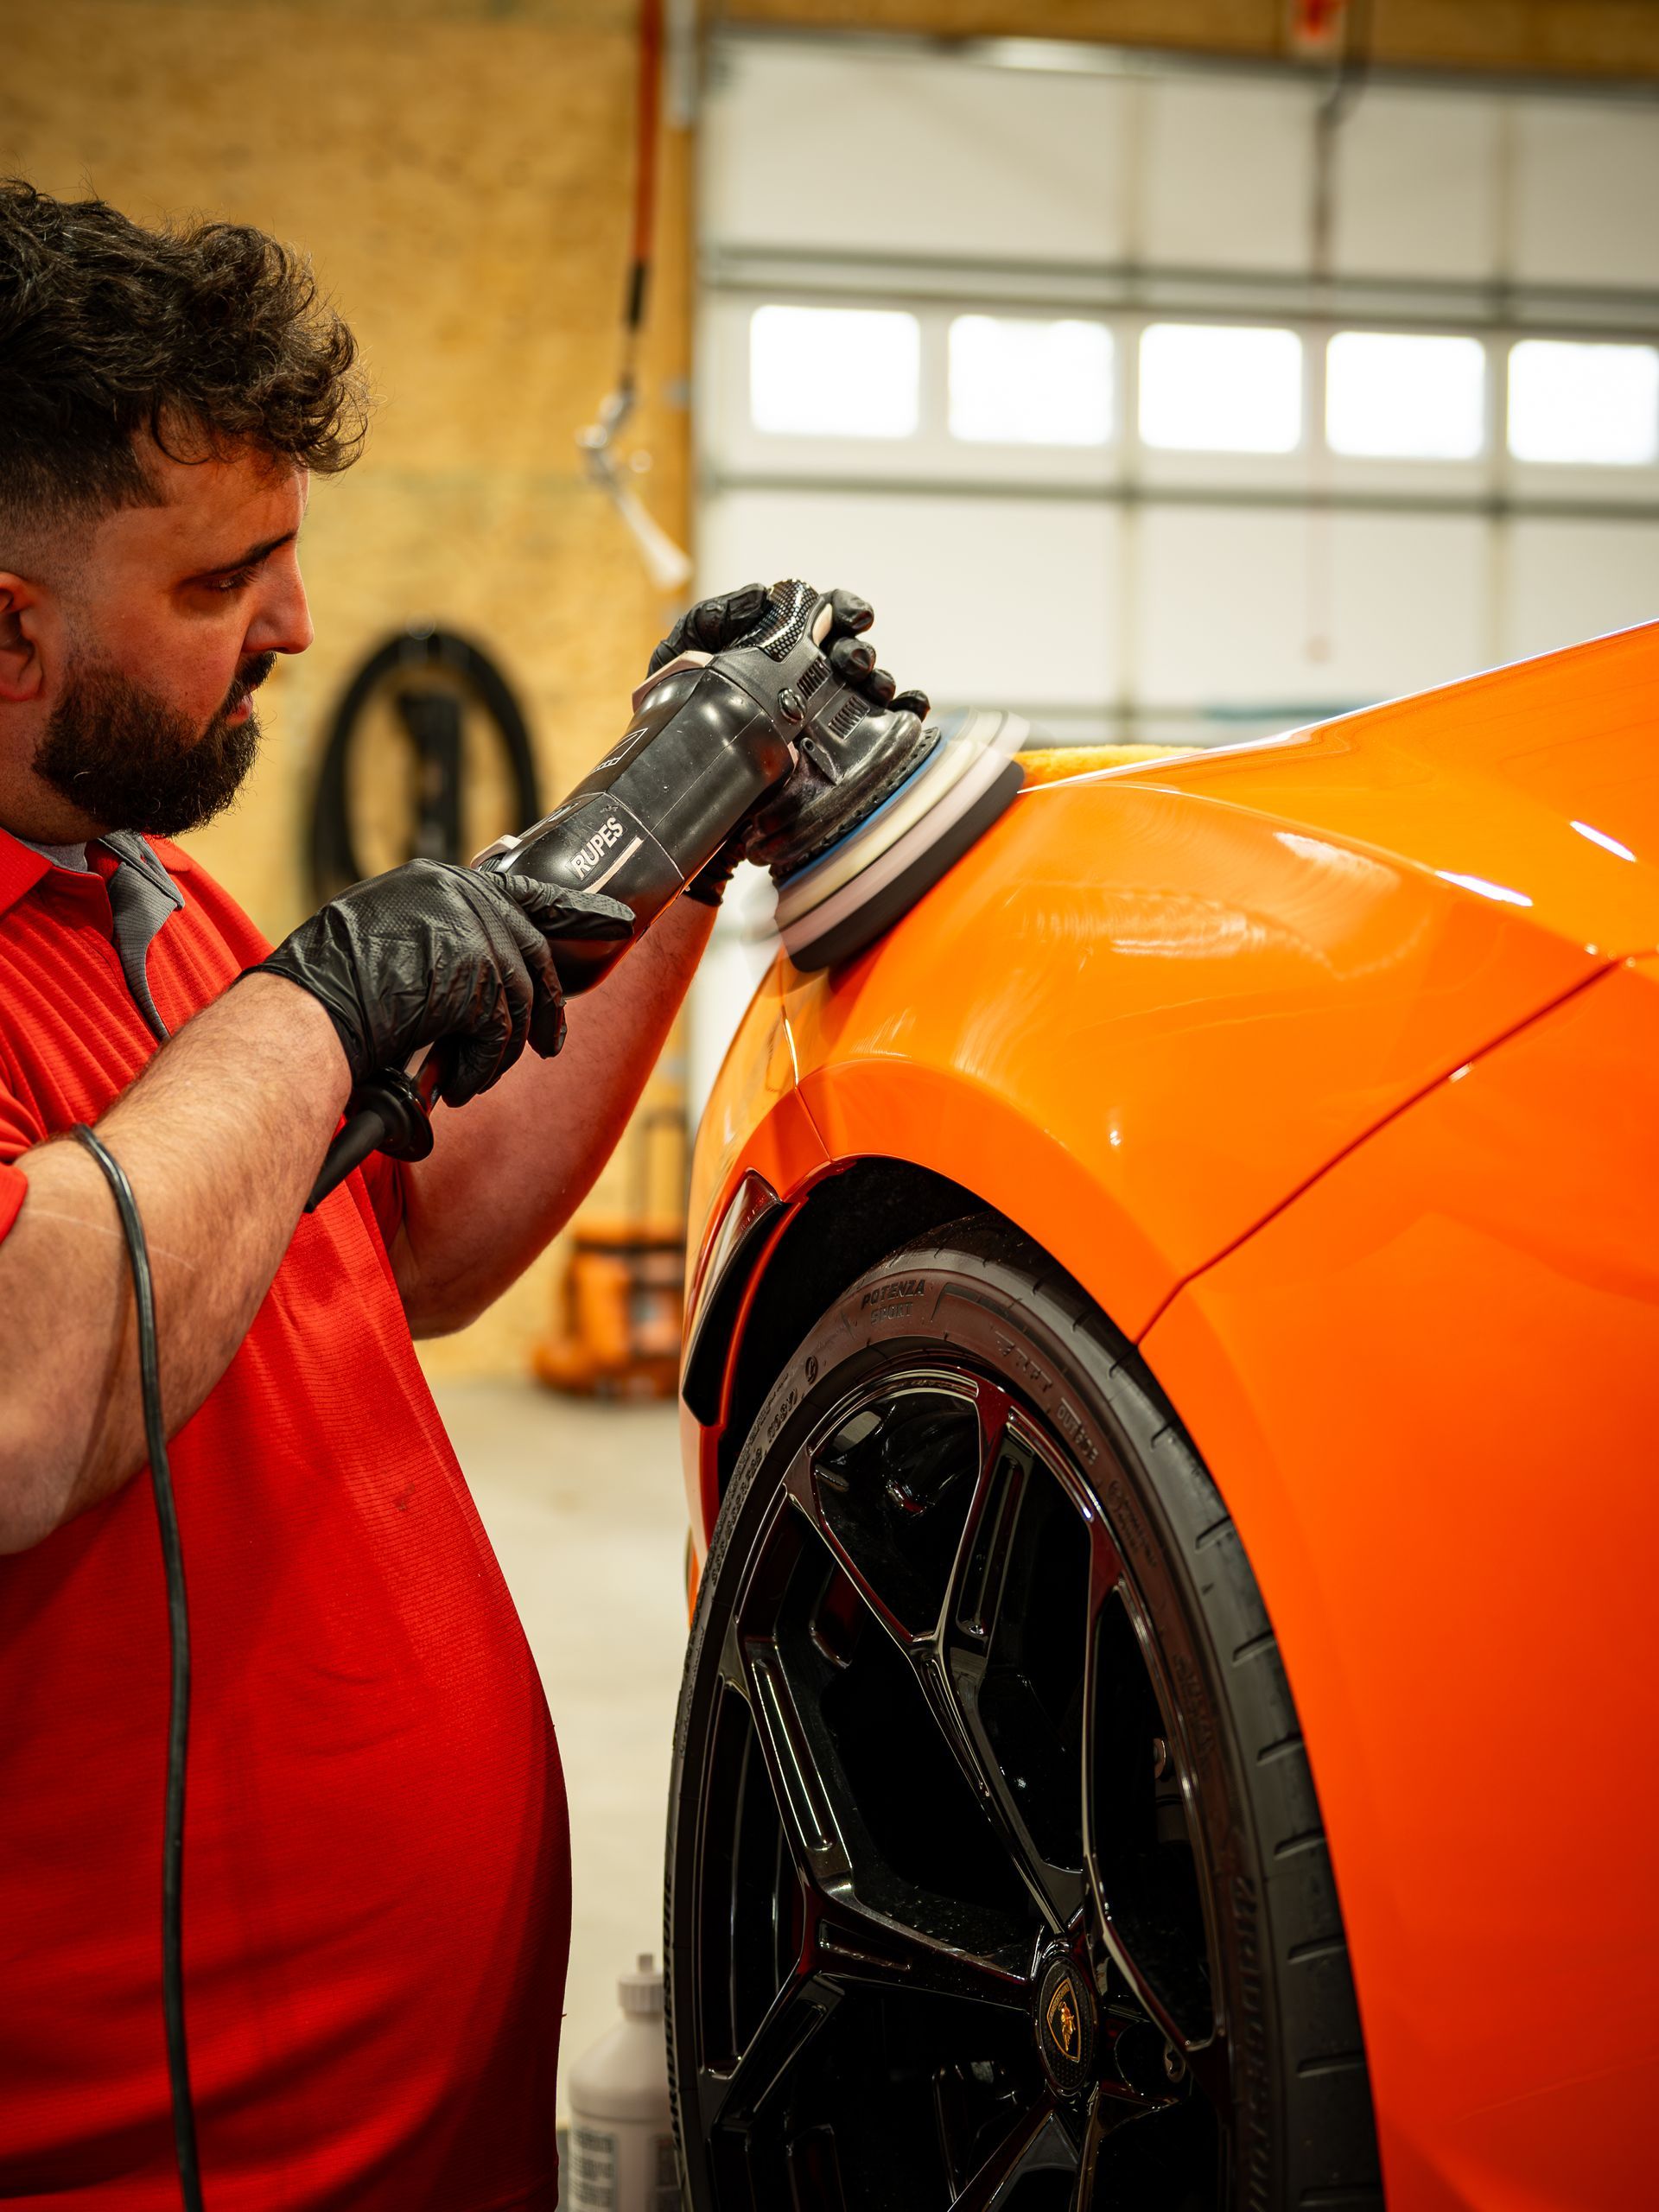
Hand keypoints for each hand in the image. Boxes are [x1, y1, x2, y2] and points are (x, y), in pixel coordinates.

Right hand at [254, 859, 631, 1105]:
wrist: (300, 1018)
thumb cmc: (322, 994)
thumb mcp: (381, 944)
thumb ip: (434, 945)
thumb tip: (475, 980)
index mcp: (436, 883)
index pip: (523, 892)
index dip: (578, 911)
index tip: (619, 924)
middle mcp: (459, 896)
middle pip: (531, 953)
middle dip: (546, 1006)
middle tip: (553, 1042)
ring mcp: (470, 932)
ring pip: (520, 1001)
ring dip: (502, 1052)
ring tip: (476, 1081)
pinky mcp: (475, 974)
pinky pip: (501, 1034)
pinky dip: (483, 1068)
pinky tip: (460, 1087)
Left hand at [650, 582, 928, 721]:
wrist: (676, 753)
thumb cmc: (683, 689)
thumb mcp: (690, 643)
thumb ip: (719, 614)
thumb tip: (761, 594)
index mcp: (786, 638)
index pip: (828, 613)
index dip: (847, 609)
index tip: (856, 618)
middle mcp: (813, 670)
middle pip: (853, 650)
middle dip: (860, 652)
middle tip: (855, 664)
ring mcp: (825, 707)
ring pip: (870, 686)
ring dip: (882, 681)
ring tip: (877, 689)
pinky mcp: (832, 745)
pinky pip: (879, 726)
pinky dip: (905, 714)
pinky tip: (911, 712)